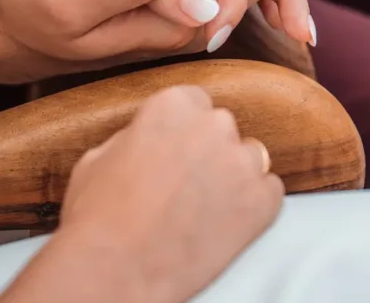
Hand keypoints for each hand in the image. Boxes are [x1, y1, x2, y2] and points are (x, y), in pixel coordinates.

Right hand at [57, 86, 283, 302]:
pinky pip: (271, 191)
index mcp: (173, 104)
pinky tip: (225, 221)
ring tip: (206, 206)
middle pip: (222, 128)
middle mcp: (213, 125)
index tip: (176, 147)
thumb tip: (145, 140)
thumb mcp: (99, 155)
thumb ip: (135, 136)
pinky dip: (254, 205)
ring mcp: (242, 163)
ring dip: (233, 175)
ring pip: (250, 157)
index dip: (183, 128)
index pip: (194, 101)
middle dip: (207, 150)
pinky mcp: (262, 202)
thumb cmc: (98, 215)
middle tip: (185, 181)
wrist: (116, 268)